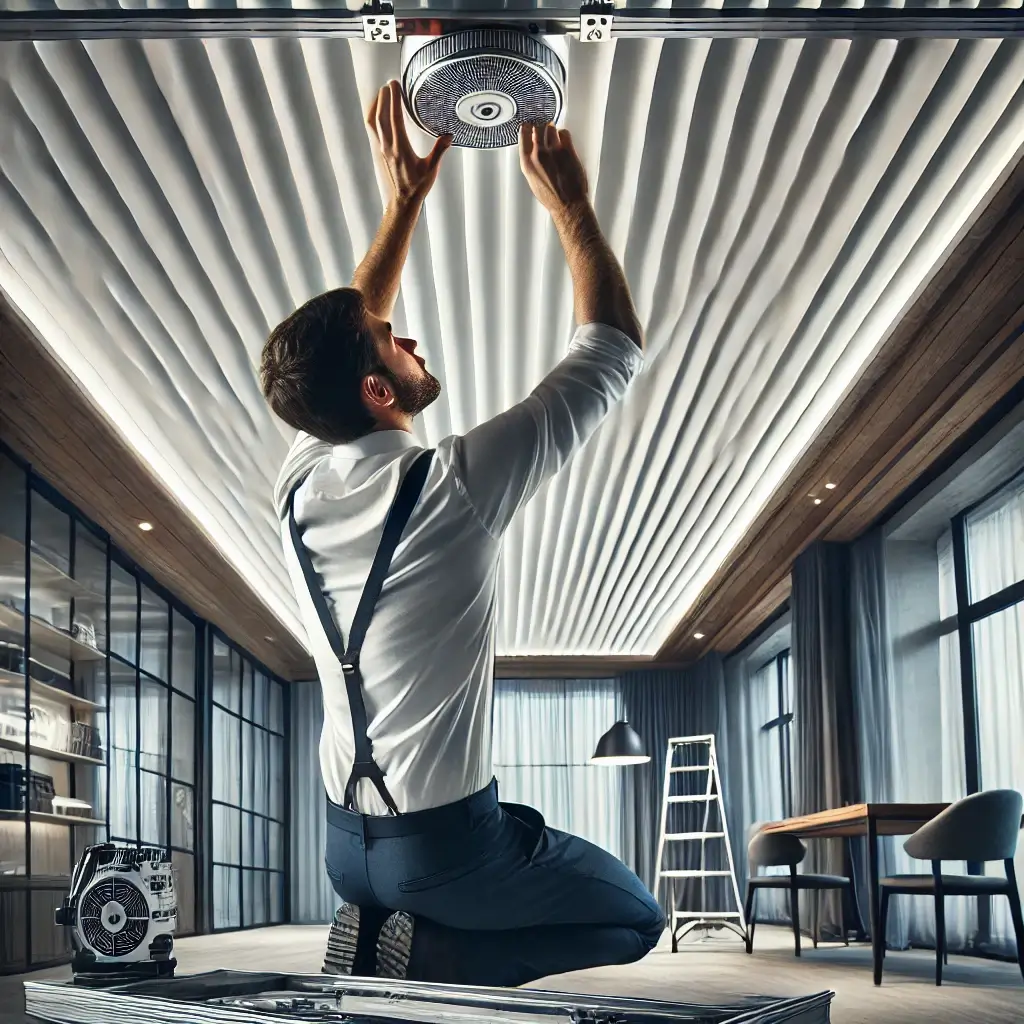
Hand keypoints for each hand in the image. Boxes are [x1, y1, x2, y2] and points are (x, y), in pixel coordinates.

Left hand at [366, 80, 452, 205]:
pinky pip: (373, 130)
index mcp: (400, 148)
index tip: (395, 85)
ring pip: (373, 122)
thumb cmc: (417, 186)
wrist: (403, 200)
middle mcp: (388, 146)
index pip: (395, 118)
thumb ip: (439, 150)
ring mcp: (382, 148)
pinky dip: (373, 116)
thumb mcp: (431, 169)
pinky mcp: (380, 151)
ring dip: (376, 105)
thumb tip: (448, 136)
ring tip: (382, 92)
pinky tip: (377, 110)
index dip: (394, 99)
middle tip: (390, 83)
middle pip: (381, 115)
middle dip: (385, 97)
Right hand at [518, 123, 589, 217]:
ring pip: (551, 127)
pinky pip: (564, 133)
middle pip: (537, 127)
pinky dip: (563, 134)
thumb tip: (532, 150)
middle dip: (540, 127)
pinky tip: (563, 141)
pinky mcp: (567, 151)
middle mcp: (539, 154)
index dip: (527, 127)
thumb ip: (531, 163)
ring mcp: (553, 151)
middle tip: (544, 130)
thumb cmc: (551, 197)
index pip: (524, 134)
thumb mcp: (532, 180)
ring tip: (554, 136)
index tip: (529, 126)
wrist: (568, 205)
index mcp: (527, 163)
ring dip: (552, 130)